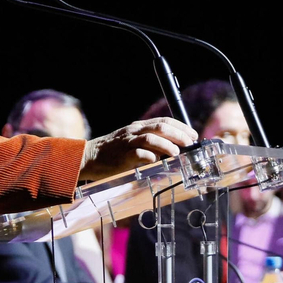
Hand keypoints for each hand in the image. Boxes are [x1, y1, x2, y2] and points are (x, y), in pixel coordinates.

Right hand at [80, 118, 198, 179]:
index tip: (193, 134)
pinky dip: (150, 157)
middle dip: (178, 134)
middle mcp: (134, 131)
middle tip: (189, 143)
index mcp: (138, 126)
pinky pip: (138, 154)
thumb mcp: (131, 141)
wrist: (88, 157)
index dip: (181, 126)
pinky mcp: (122, 157)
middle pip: (160, 127)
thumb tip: (172, 149)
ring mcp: (127, 143)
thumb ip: (149, 142)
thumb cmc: (113, 152)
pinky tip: (156, 161)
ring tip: (177, 152)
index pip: (164, 121)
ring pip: (151, 138)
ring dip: (166, 145)